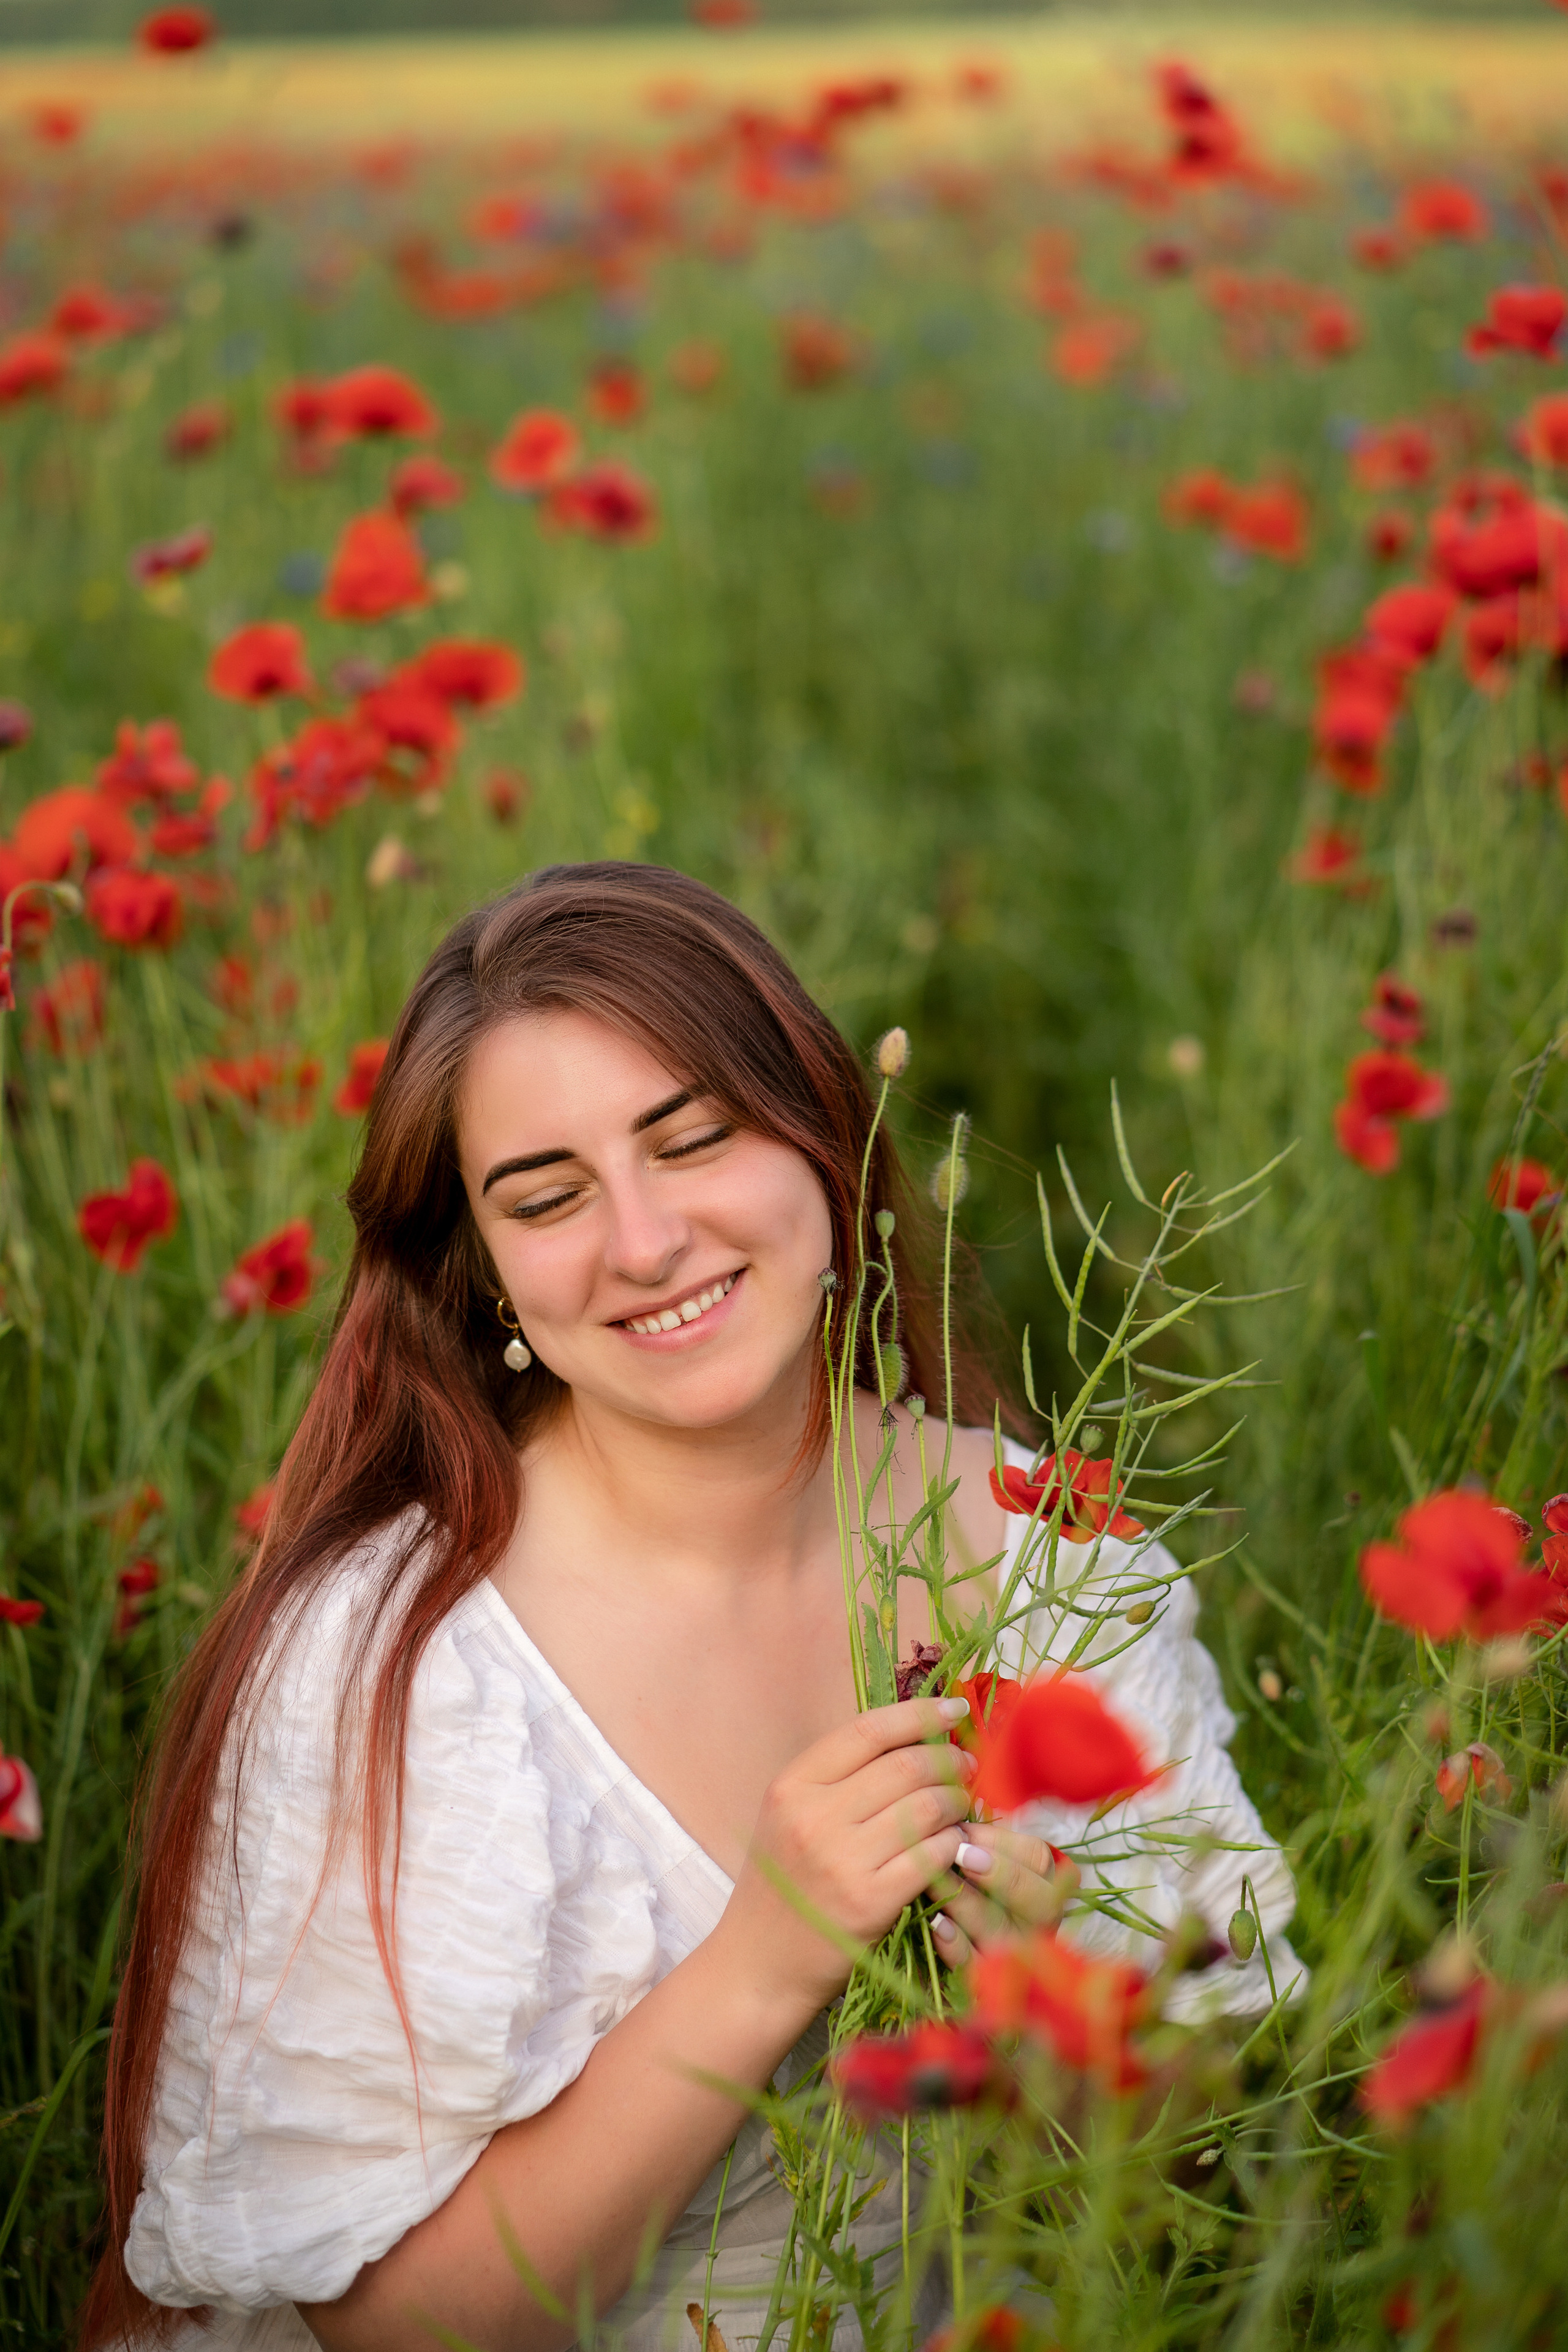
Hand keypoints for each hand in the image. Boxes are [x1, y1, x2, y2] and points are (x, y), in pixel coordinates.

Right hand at [718, 1696, 976, 2018]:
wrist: (757, 1966)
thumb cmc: (781, 1888)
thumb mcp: (787, 1818)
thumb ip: (836, 1779)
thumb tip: (908, 1737)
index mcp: (791, 1785)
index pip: (867, 1730)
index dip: (918, 1713)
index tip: (952, 1710)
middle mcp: (813, 1816)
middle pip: (905, 1765)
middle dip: (948, 1759)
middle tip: (965, 1767)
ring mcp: (842, 1860)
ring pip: (926, 1807)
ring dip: (957, 1802)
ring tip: (961, 1807)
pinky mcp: (870, 1902)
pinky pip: (933, 1855)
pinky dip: (955, 1845)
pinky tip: (957, 1847)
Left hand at [929, 1823, 1071, 1966]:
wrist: (952, 1947)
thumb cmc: (969, 1884)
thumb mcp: (982, 1858)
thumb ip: (977, 1839)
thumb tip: (952, 1816)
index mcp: (1045, 1883)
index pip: (1037, 1858)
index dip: (1000, 1844)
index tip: (962, 1831)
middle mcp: (1039, 1922)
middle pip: (1038, 1901)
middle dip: (1000, 1875)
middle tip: (960, 1856)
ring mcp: (1017, 1955)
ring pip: (1002, 1931)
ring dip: (966, 1903)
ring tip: (933, 1880)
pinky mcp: (987, 1984)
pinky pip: (976, 1966)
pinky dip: (956, 1946)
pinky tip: (937, 1924)